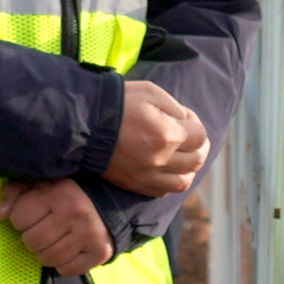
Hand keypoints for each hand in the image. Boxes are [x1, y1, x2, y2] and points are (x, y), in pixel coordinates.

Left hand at [1, 178, 113, 275]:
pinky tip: (66, 251)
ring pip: (48, 259)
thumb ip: (14, 195)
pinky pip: (67, 270)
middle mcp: (76, 214)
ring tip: (51, 242)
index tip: (32, 215)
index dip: (20, 219)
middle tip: (40, 231)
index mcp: (58, 193)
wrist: (107, 204)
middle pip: (32, 242)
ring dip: (44, 254)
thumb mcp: (38, 186)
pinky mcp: (100, 252)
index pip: (19, 218)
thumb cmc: (64, 194)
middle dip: (30, 238)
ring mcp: (90, 234)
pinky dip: (61, 265)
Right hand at [104, 81, 206, 196]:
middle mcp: (161, 159)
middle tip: (190, 137)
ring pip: (184, 181)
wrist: (83, 124)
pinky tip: (166, 168)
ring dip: (189, 168)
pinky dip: (171, 180)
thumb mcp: (151, 92)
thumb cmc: (117, 103)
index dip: (196, 124)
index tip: (185, 118)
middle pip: (197, 160)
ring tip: (182, 156)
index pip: (200, 136)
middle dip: (199, 146)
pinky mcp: (135, 185)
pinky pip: (164, 191)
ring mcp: (148, 176)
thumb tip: (186, 122)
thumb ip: (175, 108)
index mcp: (167, 135)